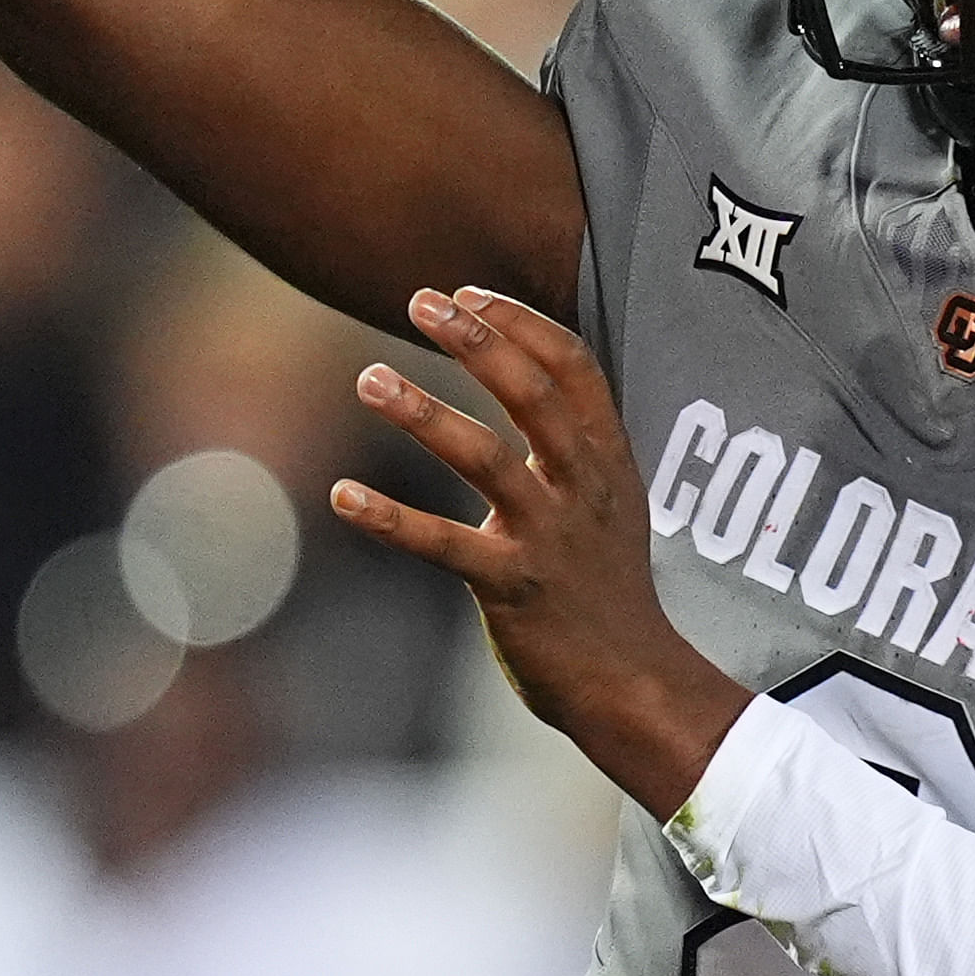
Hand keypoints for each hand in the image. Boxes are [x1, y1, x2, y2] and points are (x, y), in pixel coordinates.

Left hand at [330, 288, 748, 812]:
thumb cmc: (607, 593)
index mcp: (607, 461)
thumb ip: (572, 449)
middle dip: (476, 340)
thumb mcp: (609, 506)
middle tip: (420, 302)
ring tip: (369, 378)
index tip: (468, 292)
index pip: (573, 367)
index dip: (520, 321)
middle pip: (532, 393)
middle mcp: (581, 488)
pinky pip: (443, 543)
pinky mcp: (511, 587)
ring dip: (424, 412)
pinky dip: (389, 517)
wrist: (632, 683)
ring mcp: (548, 537)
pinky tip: (341, 496)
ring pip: (485, 458)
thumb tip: (524, 388)